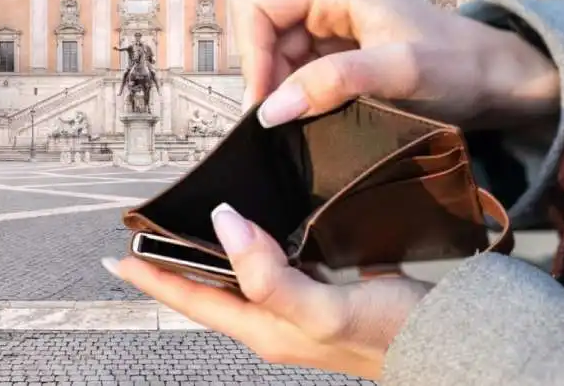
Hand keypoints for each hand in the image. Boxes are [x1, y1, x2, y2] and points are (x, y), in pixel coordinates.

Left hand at [103, 203, 429, 379]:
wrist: (445, 341)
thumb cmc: (386, 334)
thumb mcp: (321, 311)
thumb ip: (267, 276)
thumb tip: (224, 225)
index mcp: (262, 328)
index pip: (191, 301)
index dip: (153, 278)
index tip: (118, 256)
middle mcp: (271, 319)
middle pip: (208, 288)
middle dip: (174, 262)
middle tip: (147, 233)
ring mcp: (295, 305)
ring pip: (237, 275)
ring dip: (210, 252)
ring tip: (187, 226)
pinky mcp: (319, 288)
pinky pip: (270, 263)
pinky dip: (252, 243)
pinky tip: (257, 224)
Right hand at [231, 0, 558, 128]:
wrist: (502, 81)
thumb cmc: (459, 65)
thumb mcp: (399, 71)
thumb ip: (333, 83)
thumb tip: (270, 110)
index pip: (256, 11)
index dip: (251, 57)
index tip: (266, 106)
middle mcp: (322, 1)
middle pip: (262, 38)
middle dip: (265, 80)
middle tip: (279, 127)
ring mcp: (330, 29)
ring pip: (277, 61)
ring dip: (281, 94)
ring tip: (297, 129)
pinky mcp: (340, 56)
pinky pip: (299, 75)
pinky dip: (298, 100)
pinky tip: (312, 123)